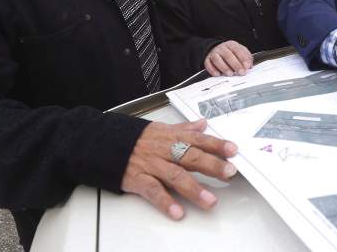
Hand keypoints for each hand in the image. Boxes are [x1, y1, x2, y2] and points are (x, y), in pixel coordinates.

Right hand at [121, 119, 237, 219]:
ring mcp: (151, 165)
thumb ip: (184, 129)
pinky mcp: (138, 179)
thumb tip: (203, 124)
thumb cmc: (136, 138)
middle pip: (190, 157)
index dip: (216, 144)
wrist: (103, 143)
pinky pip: (153, 191)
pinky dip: (166, 202)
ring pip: (175, 176)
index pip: (198, 139)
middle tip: (229, 172)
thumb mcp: (161, 128)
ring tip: (210, 201)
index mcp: (171, 137)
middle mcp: (163, 150)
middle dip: (211, 165)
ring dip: (194, 189)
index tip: (233, 150)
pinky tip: (178, 212)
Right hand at [204, 40, 252, 76]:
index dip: (243, 58)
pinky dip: (213, 70)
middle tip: (241, 72)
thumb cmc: (231, 52)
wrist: (216, 49)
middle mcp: (222, 48)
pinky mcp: (207, 59)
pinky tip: (218, 74)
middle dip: (235, 65)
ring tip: (230, 74)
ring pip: (217, 59)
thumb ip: (246, 57)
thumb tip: (249, 65)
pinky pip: (208, 64)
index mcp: (231, 45)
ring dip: (224, 67)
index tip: (247, 66)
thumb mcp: (240, 51)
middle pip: (228, 55)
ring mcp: (214, 53)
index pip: (237, 50)